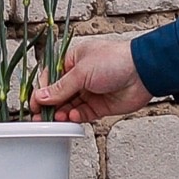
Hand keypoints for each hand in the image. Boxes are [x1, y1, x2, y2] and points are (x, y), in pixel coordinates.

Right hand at [33, 37, 149, 123]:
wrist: (143, 72)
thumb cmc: (115, 60)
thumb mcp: (82, 71)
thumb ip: (61, 87)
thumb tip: (41, 96)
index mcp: (73, 60)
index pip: (51, 77)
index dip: (42, 91)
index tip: (35, 103)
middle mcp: (80, 76)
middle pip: (58, 94)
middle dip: (50, 106)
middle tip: (41, 117)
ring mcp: (90, 91)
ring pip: (69, 106)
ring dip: (62, 113)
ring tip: (57, 118)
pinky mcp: (99, 106)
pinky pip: (82, 114)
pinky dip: (76, 117)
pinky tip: (72, 117)